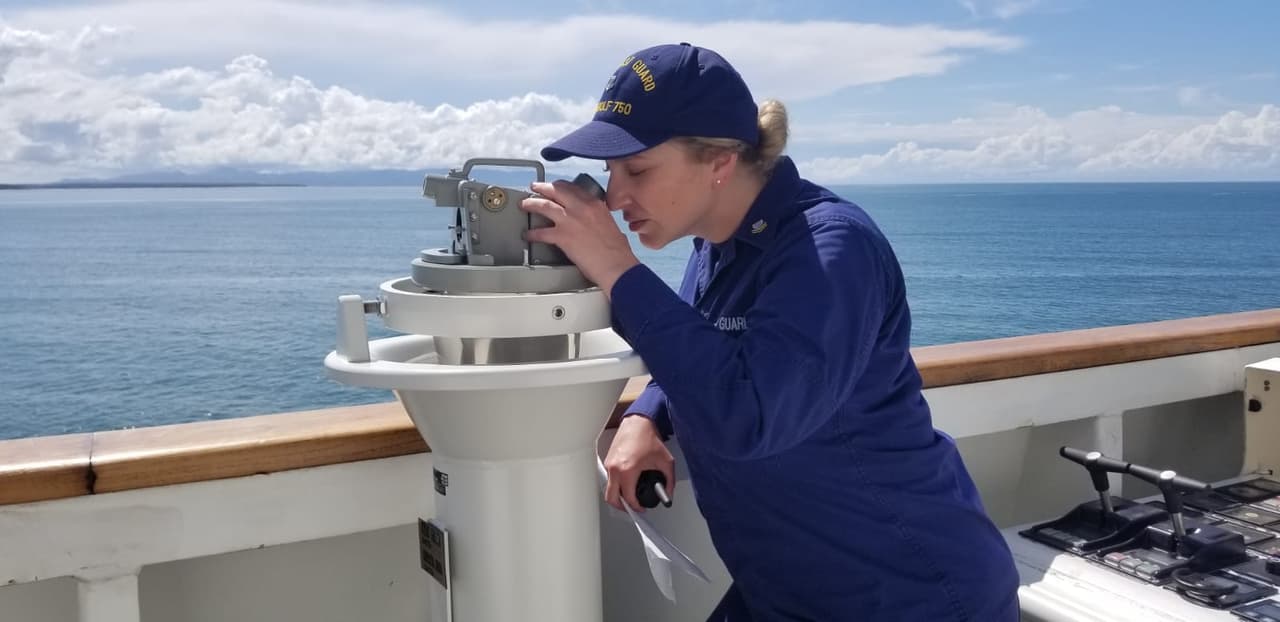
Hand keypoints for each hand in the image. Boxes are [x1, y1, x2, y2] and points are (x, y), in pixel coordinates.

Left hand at [521, 180, 639, 297]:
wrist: (616, 266)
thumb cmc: (617, 251)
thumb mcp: (610, 224)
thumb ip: (598, 218)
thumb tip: (592, 221)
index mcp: (595, 204)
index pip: (573, 188)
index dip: (560, 186)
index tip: (555, 187)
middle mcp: (581, 208)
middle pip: (556, 191)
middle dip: (542, 188)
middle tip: (535, 188)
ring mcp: (570, 221)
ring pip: (545, 205)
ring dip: (532, 203)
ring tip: (525, 205)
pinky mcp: (562, 237)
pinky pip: (541, 232)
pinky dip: (532, 233)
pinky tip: (528, 234)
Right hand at [604, 415, 674, 511]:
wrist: (639, 422)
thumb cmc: (649, 438)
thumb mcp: (666, 462)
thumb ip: (669, 482)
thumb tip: (667, 494)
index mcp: (627, 470)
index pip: (628, 498)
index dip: (636, 507)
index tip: (641, 508)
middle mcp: (615, 468)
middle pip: (611, 498)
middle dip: (622, 506)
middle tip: (631, 508)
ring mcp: (609, 463)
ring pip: (608, 488)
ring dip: (618, 495)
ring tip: (629, 496)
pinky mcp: (608, 459)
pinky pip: (609, 478)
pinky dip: (616, 484)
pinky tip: (626, 482)